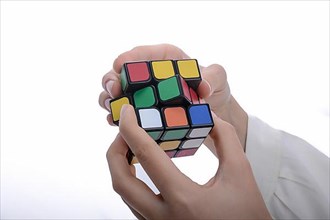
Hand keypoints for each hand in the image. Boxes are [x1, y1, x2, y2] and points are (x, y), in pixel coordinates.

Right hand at [99, 44, 247, 152]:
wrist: (214, 107)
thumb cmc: (214, 85)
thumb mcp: (218, 77)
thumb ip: (213, 76)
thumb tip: (204, 88)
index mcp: (164, 58)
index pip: (140, 54)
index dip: (127, 58)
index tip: (119, 65)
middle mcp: (148, 75)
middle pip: (121, 74)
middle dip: (111, 81)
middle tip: (113, 92)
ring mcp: (143, 94)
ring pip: (117, 95)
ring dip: (109, 101)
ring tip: (112, 110)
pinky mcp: (143, 112)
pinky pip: (125, 114)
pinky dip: (119, 118)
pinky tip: (117, 124)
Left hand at [107, 104, 270, 218]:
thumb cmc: (248, 214)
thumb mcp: (240, 172)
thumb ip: (225, 137)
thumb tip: (208, 115)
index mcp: (184, 199)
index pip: (146, 156)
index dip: (131, 128)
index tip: (127, 111)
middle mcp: (163, 217)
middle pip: (121, 181)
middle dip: (115, 151)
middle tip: (124, 132)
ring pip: (125, 196)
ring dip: (121, 168)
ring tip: (131, 147)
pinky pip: (134, 205)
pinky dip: (132, 183)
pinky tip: (143, 170)